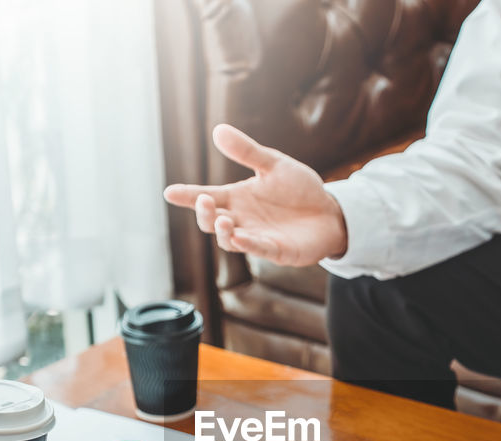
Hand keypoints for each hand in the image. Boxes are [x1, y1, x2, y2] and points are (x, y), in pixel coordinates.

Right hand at [163, 124, 348, 265]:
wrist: (330, 211)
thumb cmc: (300, 189)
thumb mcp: (274, 165)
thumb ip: (247, 152)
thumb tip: (218, 130)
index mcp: (238, 198)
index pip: (207, 196)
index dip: (187, 195)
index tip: (170, 192)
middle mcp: (242, 219)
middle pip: (212, 221)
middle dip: (204, 213)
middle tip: (203, 200)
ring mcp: (257, 236)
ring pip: (229, 239)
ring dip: (222, 231)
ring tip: (223, 219)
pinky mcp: (276, 250)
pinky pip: (258, 249)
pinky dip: (247, 244)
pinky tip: (239, 237)